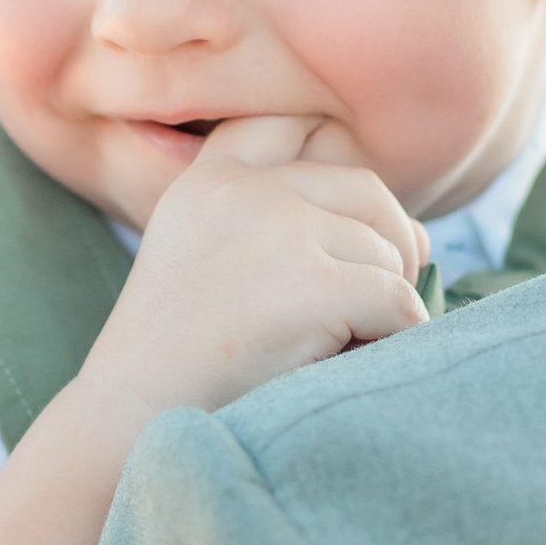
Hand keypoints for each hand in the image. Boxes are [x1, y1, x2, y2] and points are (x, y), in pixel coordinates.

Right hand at [77, 116, 428, 424]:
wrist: (132, 420)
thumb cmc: (179, 359)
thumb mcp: (204, 260)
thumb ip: (279, 224)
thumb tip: (413, 231)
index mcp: (208, 180)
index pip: (295, 124)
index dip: (336, 159)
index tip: (337, 225)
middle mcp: (242, 190)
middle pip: (364, 186)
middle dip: (388, 238)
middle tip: (382, 290)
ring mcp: (278, 232)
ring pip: (385, 249)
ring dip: (384, 298)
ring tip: (344, 340)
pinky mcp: (313, 286)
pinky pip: (397, 300)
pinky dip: (397, 335)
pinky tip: (360, 358)